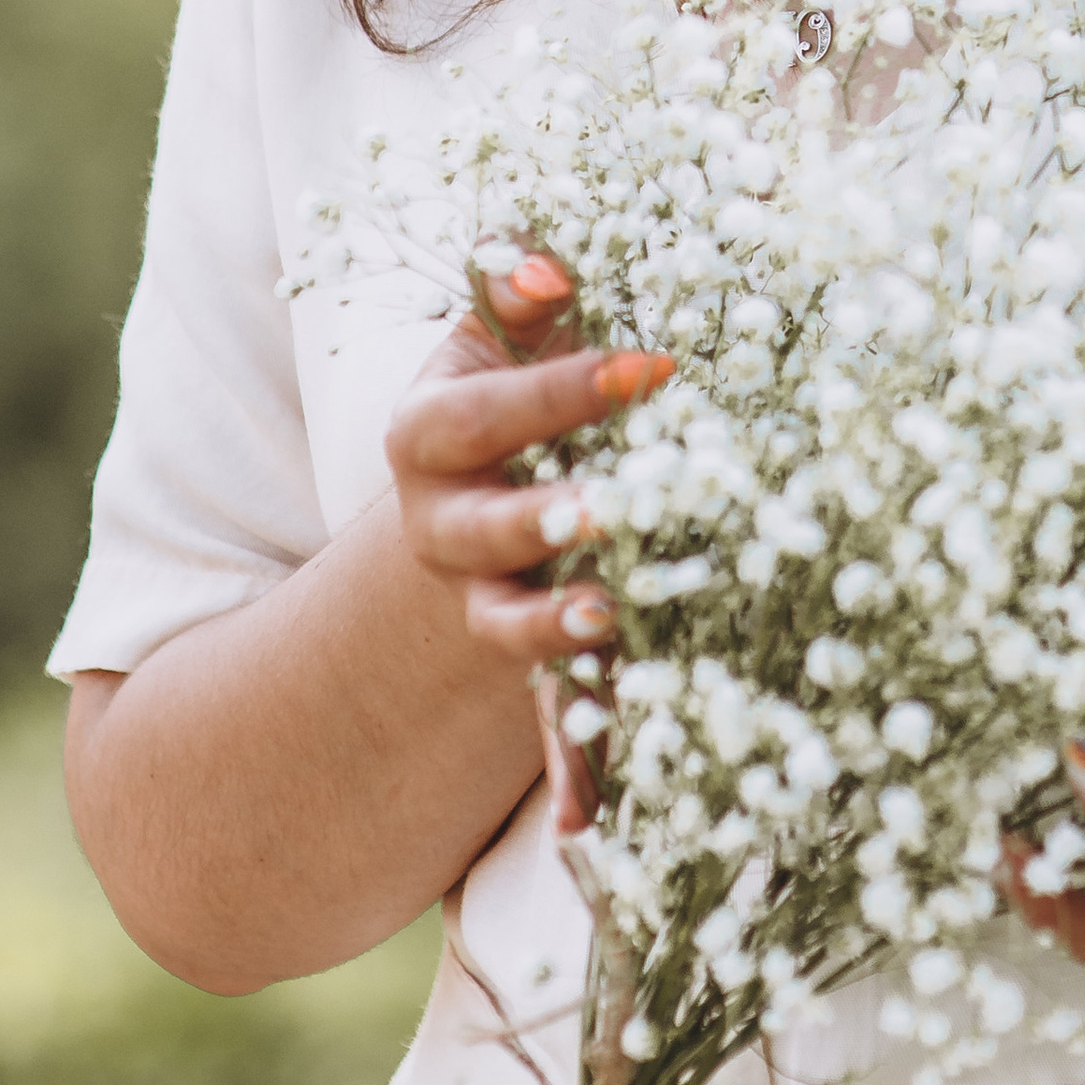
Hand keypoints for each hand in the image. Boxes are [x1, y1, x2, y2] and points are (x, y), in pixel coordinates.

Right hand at [381, 251, 672, 827]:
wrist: (463, 517)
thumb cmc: (510, 394)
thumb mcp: (496, 339)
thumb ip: (516, 290)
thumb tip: (547, 263)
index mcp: (431, 436)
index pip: (477, 411)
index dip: (556, 389)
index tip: (653, 363)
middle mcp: (446, 529)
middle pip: (480, 529)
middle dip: (542, 518)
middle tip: (608, 507)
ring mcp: (482, 606)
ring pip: (508, 628)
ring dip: (552, 632)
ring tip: (607, 619)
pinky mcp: (530, 671)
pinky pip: (549, 720)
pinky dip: (571, 768)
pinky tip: (587, 822)